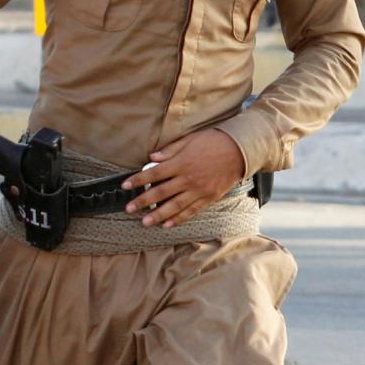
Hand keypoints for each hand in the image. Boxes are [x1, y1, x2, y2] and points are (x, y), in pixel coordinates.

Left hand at [123, 129, 245, 227]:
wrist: (239, 151)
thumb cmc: (214, 141)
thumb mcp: (190, 139)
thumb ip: (170, 150)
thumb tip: (151, 158)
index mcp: (181, 163)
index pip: (153, 173)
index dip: (137, 180)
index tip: (125, 186)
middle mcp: (188, 179)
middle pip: (160, 192)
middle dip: (143, 201)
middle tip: (129, 209)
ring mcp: (198, 191)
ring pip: (174, 206)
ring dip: (158, 215)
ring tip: (145, 222)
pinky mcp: (208, 198)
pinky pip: (191, 211)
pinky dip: (179, 219)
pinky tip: (168, 224)